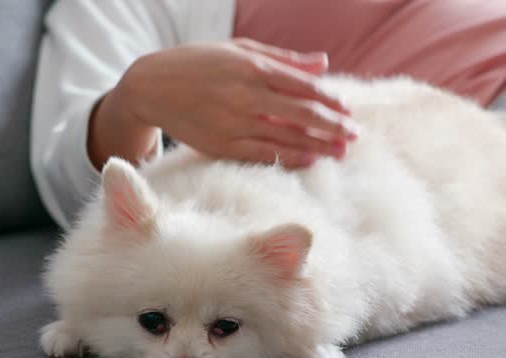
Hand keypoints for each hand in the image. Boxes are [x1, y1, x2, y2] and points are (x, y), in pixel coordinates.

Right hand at [94, 38, 358, 168]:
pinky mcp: (222, 144)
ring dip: (317, 147)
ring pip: (286, 138)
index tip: (348, 110)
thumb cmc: (199, 63)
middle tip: (353, 135)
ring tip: (339, 152)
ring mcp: (234, 122)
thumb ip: (284, 59)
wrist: (151, 86)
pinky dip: (289, 158)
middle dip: (332, 126)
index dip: (330, 100)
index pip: (303, 86)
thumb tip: (324, 63)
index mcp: (252, 66)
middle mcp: (246, 94)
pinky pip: (263, 154)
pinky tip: (308, 160)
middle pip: (301, 114)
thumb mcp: (239, 50)